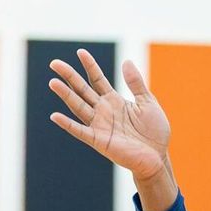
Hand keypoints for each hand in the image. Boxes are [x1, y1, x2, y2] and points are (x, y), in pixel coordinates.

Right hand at [48, 50, 169, 181]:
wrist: (158, 158)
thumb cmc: (154, 132)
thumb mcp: (148, 102)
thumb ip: (136, 83)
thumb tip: (126, 61)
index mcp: (114, 100)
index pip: (97, 79)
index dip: (90, 66)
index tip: (80, 52)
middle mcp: (103, 111)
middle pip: (82, 90)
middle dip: (69, 76)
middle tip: (54, 63)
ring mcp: (100, 125)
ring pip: (79, 106)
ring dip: (66, 95)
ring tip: (53, 82)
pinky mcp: (100, 141)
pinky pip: (81, 132)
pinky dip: (68, 125)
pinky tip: (55, 116)